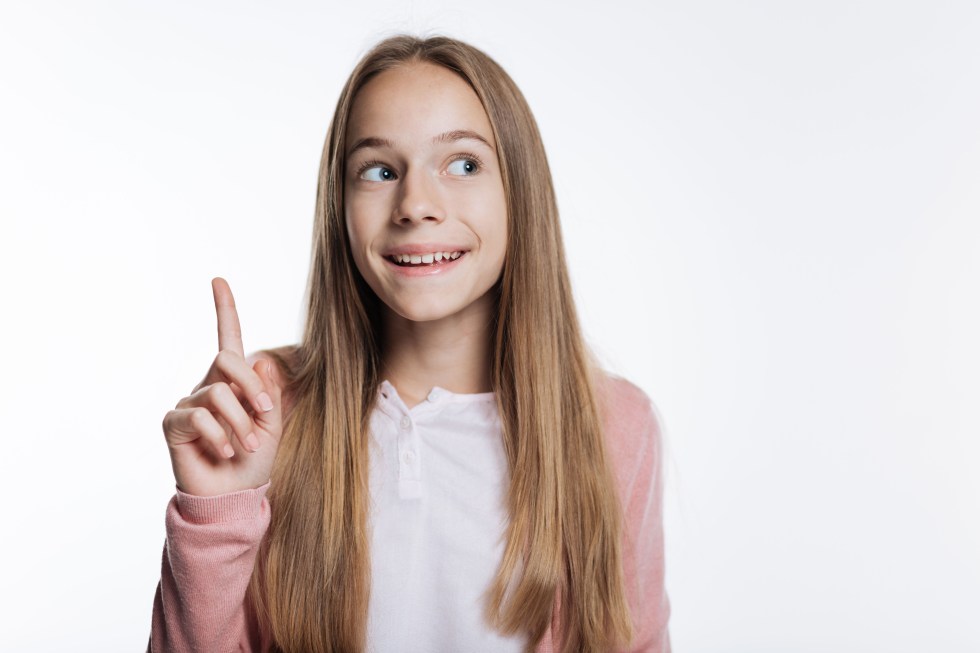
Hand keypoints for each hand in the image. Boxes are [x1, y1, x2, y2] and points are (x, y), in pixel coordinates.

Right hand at [161, 278, 283, 496]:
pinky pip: (198, 415)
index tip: (218, 280)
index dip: (224, 309)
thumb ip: (270, 394)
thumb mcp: (273, 425)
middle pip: (227, 360)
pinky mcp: (174, 424)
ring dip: (241, 421)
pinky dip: (220, 435)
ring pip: (219, 393)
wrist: (234, 495)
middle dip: (252, 385)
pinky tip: (224, 452)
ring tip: (248, 445)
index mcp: (233, 382)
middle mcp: (208, 386)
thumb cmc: (254, 460)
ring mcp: (188, 403)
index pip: (227, 338)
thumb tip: (261, 362)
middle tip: (265, 413)